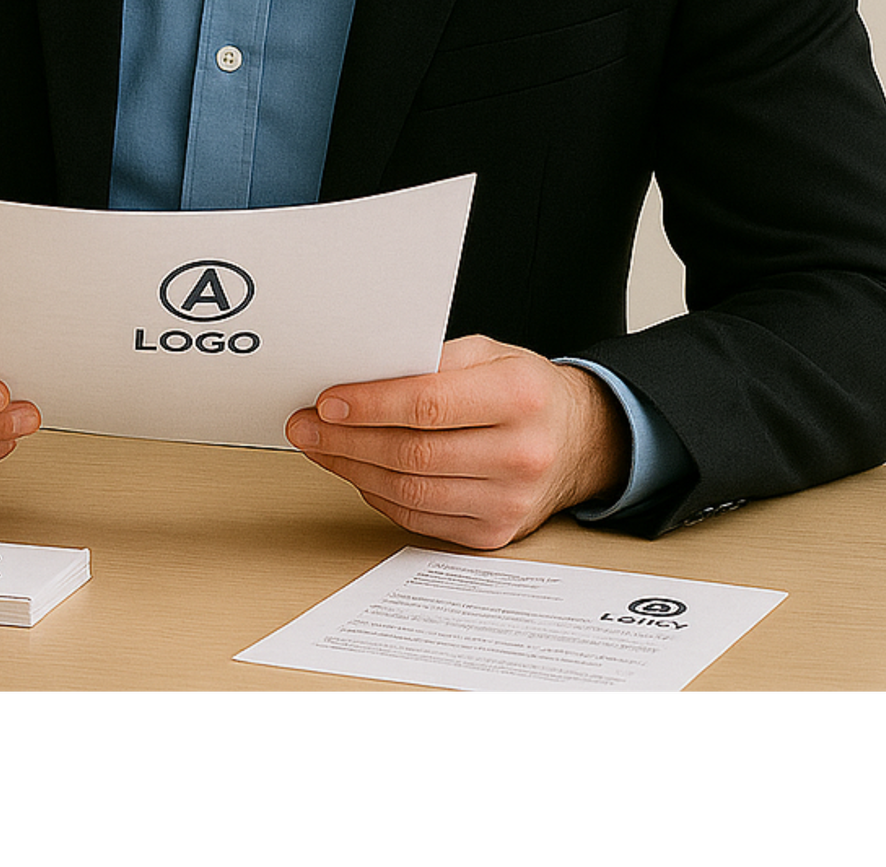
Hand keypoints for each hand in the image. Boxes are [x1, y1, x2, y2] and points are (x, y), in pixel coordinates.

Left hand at [284, 335, 630, 548]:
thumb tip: (359, 374)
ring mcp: (510, 501)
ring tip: (321, 448)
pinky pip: (422, 520)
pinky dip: (380, 496)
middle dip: (347, 441)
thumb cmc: (524, 389)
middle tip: (305, 427)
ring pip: (412, 493)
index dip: (370, 405)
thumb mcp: (487, 353)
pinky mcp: (496, 532)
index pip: (429, 404)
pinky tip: (358, 472)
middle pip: (414, 453)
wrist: (581, 440)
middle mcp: (521, 454)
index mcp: (518, 396)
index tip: (326, 401)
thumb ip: (429, 360)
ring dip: (353, 470)